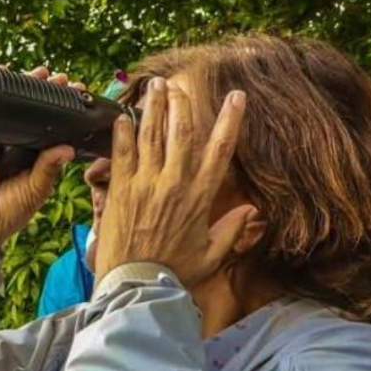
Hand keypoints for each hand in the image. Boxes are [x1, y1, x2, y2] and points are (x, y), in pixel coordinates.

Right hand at [0, 67, 78, 259]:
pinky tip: (1, 79)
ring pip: (13, 111)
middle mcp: (21, 146)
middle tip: (61, 79)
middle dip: (47, 94)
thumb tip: (67, 148)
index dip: (65, 112)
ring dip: (23, 90)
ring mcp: (0, 142)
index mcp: (38, 157)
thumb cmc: (10, 211)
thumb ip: (49, 167)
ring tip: (40, 73)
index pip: (54, 128)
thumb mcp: (37, 188)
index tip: (77, 94)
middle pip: (34, 114)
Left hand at [94, 77, 255, 285]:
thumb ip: (230, 230)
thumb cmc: (173, 273)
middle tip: (178, 86)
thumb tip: (250, 211)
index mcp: (200, 197)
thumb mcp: (210, 256)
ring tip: (154, 87)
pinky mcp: (120, 189)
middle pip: (182, 133)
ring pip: (152, 135)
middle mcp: (174, 183)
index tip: (236, 97)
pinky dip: (122, 132)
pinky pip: (121, 153)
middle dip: (182, 104)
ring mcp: (145, 184)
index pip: (220, 150)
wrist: (136, 284)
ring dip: (153, 107)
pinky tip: (123, 116)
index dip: (230, 120)